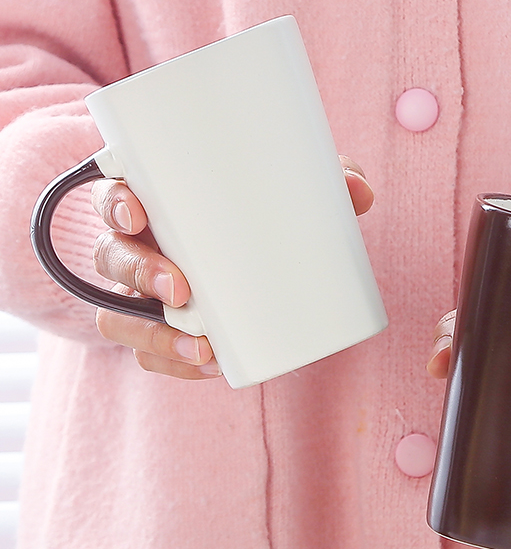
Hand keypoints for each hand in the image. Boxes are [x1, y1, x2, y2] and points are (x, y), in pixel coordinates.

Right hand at [91, 156, 374, 378]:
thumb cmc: (273, 213)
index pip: (115, 193)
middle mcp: (143, 245)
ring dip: (149, 333)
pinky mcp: (162, 328)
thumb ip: (331, 183)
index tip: (137, 212)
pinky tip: (206, 365)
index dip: (113, 203)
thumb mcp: (300, 193)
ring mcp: (145, 293)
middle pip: (113, 255)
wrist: (274, 262)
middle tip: (181, 290)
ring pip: (118, 314)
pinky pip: (146, 350)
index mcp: (161, 201)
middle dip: (137, 273)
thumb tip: (359, 192)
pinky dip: (169, 361)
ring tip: (202, 347)